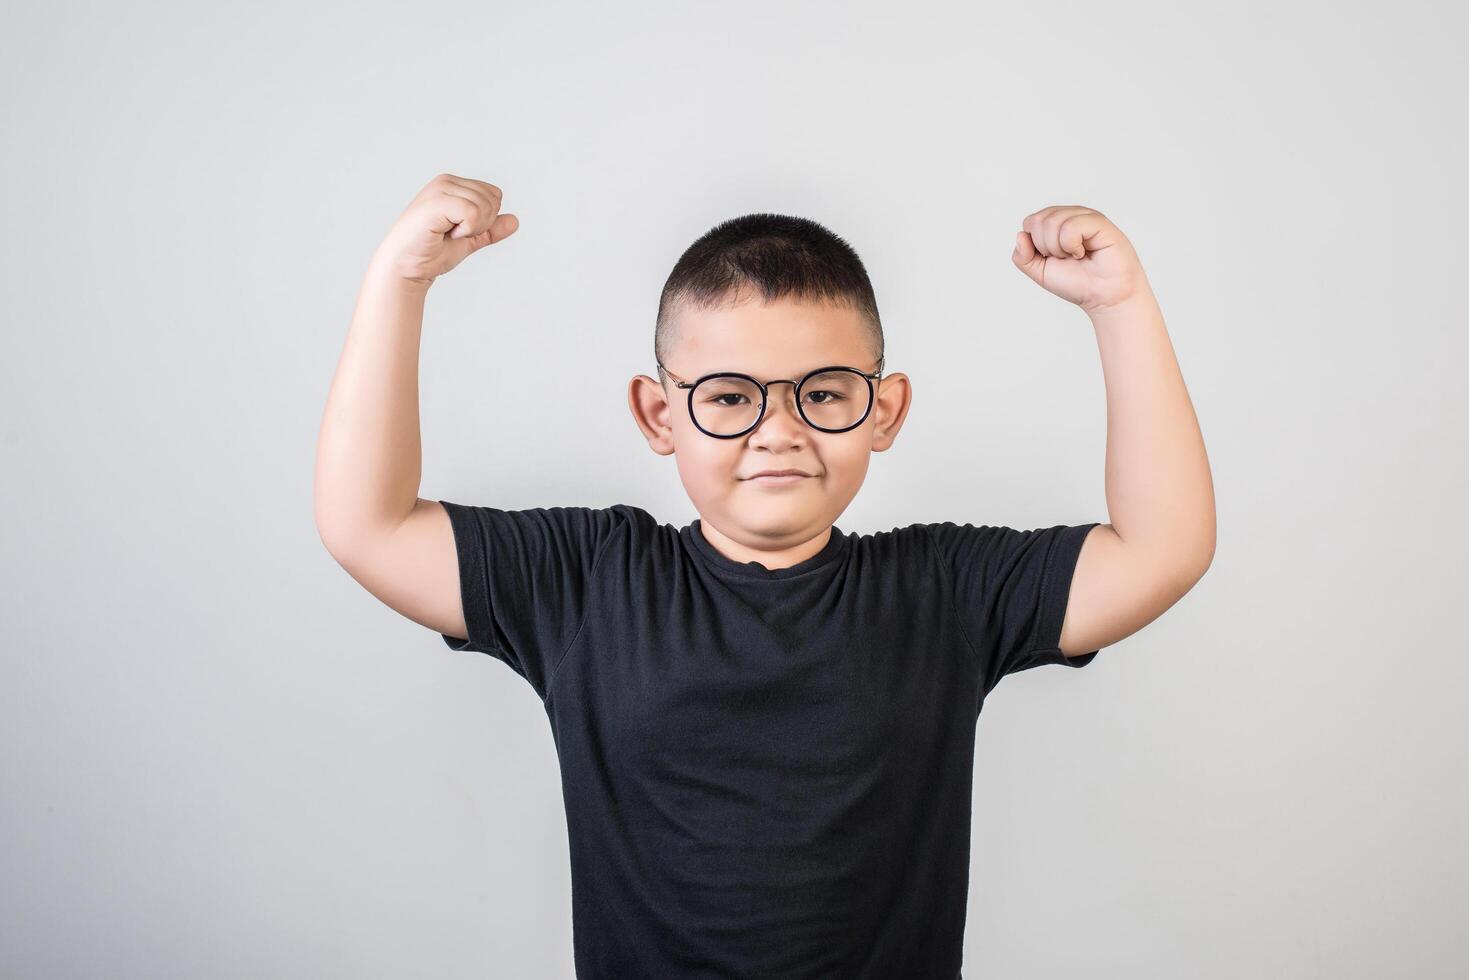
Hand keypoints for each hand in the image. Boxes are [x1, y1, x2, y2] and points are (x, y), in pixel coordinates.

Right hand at [370, 173, 518, 285]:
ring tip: (447, 233)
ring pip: (485, 206)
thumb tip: (515, 221)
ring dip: (472, 228)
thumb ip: (490, 229)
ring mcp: (441, 189)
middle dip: (482, 223)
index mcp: (454, 185)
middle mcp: (447, 181)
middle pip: (494, 198)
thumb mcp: (469, 240)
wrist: (406, 268)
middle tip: (454, 233)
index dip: (486, 219)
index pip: (494, 194)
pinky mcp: (437, 201)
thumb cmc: (431, 254)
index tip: (460, 230)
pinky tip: (445, 233)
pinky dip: (466, 230)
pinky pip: (473, 213)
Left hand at [1011, 206, 1147, 313]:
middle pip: (1037, 220)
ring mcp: (1085, 216)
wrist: (1104, 296)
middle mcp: (1070, 215)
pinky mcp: (1098, 221)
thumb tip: (1020, 235)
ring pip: (1052, 222)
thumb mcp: (1040, 272)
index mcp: (1056, 223)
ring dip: (1059, 248)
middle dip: (1045, 247)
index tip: (1052, 258)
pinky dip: (1072, 246)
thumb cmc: (1077, 282)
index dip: (1035, 245)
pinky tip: (1084, 252)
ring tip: (1076, 256)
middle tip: (1065, 258)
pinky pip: (1070, 227)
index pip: (1030, 222)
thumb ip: (1023, 257)